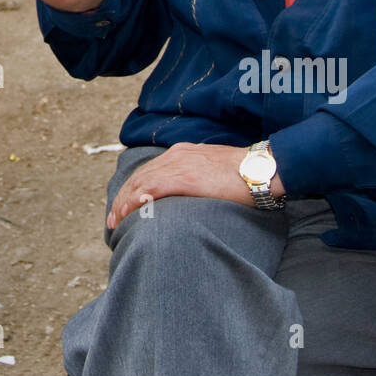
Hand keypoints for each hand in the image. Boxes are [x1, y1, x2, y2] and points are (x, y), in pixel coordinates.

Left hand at [106, 143, 282, 228]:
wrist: (261, 168)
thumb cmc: (244, 174)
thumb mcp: (213, 171)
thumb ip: (197, 179)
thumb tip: (189, 196)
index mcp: (182, 153)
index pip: (148, 171)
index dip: (132, 190)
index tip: (123, 207)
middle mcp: (176, 155)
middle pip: (139, 176)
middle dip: (122, 198)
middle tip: (113, 220)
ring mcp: (180, 164)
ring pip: (141, 182)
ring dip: (124, 202)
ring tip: (116, 221)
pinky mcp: (186, 177)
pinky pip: (153, 187)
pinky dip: (138, 199)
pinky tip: (130, 211)